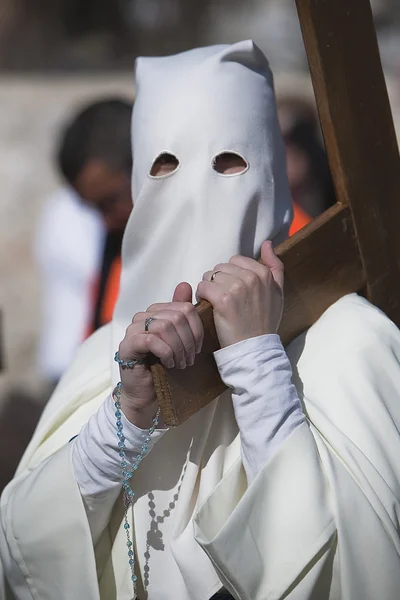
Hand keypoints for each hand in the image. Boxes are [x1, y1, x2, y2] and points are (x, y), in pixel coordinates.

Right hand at [118, 283, 202, 427]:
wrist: (147, 395)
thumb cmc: (164, 367)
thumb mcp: (179, 340)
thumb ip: (182, 315)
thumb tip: (186, 285)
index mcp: (156, 312)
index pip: (184, 308)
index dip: (197, 329)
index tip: (198, 348)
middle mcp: (142, 317)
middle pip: (177, 316)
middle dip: (188, 340)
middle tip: (189, 359)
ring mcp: (133, 330)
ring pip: (165, 326)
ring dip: (178, 348)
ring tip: (180, 363)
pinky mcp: (127, 345)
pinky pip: (152, 340)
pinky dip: (166, 353)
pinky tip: (169, 364)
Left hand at [196, 241, 283, 348]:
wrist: (255, 347)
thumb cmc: (265, 321)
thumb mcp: (278, 292)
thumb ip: (275, 266)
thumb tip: (267, 243)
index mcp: (264, 273)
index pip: (236, 260)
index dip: (231, 274)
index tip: (233, 289)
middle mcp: (252, 277)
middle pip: (222, 267)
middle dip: (219, 280)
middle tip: (223, 297)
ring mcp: (237, 288)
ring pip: (210, 275)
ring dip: (209, 287)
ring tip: (216, 302)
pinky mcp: (223, 300)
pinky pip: (203, 287)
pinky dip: (202, 295)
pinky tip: (209, 305)